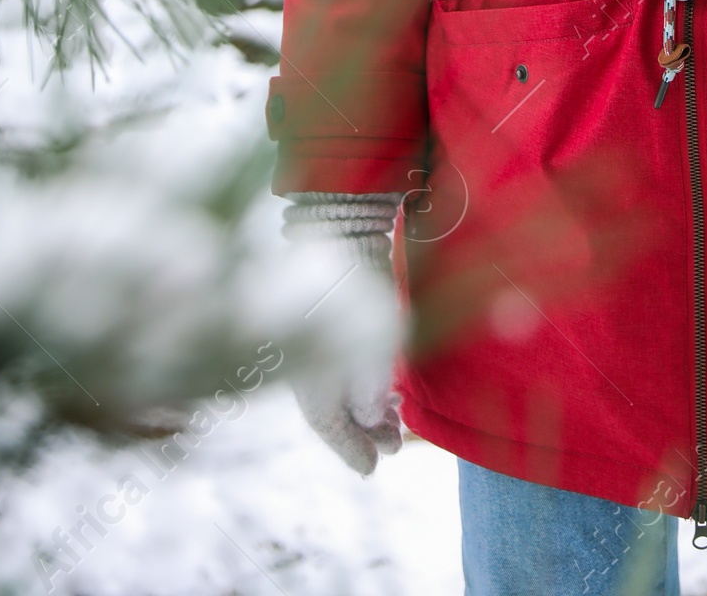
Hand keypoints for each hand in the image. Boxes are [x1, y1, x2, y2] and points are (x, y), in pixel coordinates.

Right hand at [283, 192, 404, 475]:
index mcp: (312, 380)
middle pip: (336, 411)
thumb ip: (368, 394)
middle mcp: (309, 365)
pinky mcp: (332, 321)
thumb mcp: (369, 353)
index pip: (331, 429)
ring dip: (369, 406)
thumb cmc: (354, 296)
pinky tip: (386, 383)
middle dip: (366, 431)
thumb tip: (367, 417)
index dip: (352, 450)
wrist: (342, 236)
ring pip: (342, 387)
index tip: (371, 470)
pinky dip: (365, 380)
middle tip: (394, 445)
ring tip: (396, 416)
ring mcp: (319, 341)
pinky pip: (345, 364)